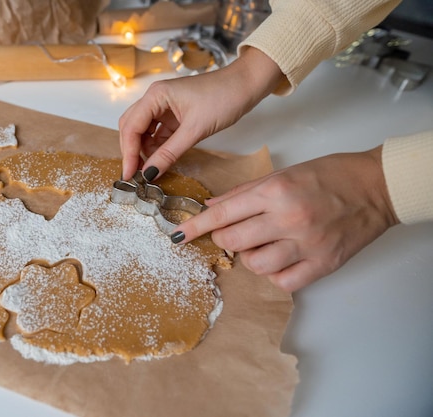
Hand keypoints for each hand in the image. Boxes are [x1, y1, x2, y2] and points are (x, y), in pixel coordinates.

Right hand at [118, 47, 283, 180]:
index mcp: (156, 95)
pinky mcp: (174, 115)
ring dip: (144, 151)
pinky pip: (158, 134)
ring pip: (143, 132)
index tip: (129, 174)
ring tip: (149, 171)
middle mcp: (155, 99)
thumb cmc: (224, 96)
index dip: (128, 153)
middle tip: (135, 175)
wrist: (245, 86)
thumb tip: (150, 173)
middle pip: (131, 128)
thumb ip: (169, 153)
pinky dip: (157, 148)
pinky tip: (160, 161)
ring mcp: (164, 107)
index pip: (131, 127)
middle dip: (132, 151)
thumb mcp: (195, 130)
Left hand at [171, 147, 399, 291]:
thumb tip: (211, 205)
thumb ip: (244, 193)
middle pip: (233, 242)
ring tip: (263, 244)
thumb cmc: (331, 175)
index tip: (177, 235)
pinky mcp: (323, 264)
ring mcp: (306, 244)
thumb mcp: (283, 174)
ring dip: (250, 257)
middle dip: (224, 239)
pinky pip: (283, 282)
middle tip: (233, 233)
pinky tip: (280, 259)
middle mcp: (288, 219)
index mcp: (275, 192)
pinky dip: (275, 274)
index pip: (222, 214)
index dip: (195, 227)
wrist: (377, 187)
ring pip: (255, 265)